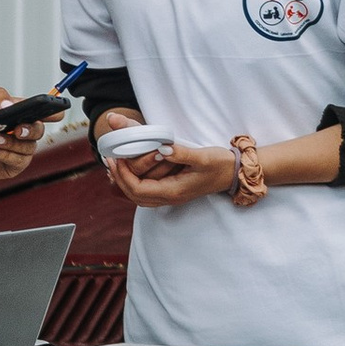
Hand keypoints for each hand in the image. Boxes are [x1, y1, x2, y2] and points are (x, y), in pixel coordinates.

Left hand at [0, 85, 47, 178]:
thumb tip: (8, 104)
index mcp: (21, 114)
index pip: (44, 112)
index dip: (54, 111)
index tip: (57, 112)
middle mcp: (24, 131)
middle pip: (39, 130)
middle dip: (30, 130)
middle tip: (17, 129)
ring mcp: (20, 149)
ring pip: (28, 147)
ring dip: (11, 143)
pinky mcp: (14, 165)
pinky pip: (18, 161)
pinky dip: (5, 155)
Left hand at [108, 139, 249, 209]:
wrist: (234, 174)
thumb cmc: (220, 164)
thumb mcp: (203, 156)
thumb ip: (181, 153)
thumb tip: (161, 148)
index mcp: (175, 191)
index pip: (139, 189)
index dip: (124, 175)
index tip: (116, 158)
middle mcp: (171, 197)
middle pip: (135, 195)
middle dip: (119, 178)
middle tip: (110, 159)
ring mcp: (172, 195)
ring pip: (140, 195)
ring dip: (125, 180)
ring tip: (116, 163)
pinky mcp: (173, 190)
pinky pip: (147, 190)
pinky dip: (135, 181)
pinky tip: (132, 168)